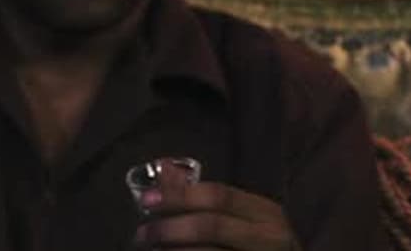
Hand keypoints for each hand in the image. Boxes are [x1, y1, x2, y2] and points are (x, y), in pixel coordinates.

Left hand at [133, 180, 298, 250]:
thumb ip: (205, 196)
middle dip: (171, 229)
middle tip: (142, 234)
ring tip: (152, 250)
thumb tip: (165, 166)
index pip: (220, 196)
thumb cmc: (263, 246)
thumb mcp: (245, 219)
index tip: (148, 199)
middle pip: (212, 226)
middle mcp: (268, 236)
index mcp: (266, 213)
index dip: (180, 195)